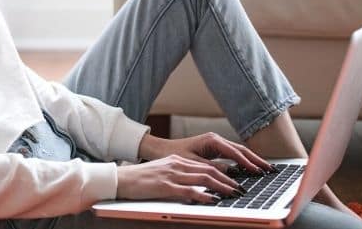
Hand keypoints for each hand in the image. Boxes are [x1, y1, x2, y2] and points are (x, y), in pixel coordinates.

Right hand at [116, 154, 243, 202]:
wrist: (121, 179)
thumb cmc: (140, 179)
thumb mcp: (163, 172)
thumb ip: (180, 176)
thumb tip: (197, 186)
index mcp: (177, 161)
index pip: (206, 166)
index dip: (223, 173)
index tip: (235, 181)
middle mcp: (177, 165)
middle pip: (209, 171)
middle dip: (228, 180)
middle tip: (240, 189)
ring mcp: (171, 175)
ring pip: (203, 178)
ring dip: (221, 187)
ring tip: (233, 194)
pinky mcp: (165, 186)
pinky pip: (188, 190)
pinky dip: (203, 194)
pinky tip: (212, 199)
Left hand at [138, 132, 275, 174]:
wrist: (162, 149)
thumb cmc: (175, 155)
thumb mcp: (193, 163)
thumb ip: (212, 168)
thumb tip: (231, 173)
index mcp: (212, 140)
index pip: (235, 153)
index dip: (248, 163)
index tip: (258, 172)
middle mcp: (216, 139)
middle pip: (241, 150)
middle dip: (256, 160)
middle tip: (270, 169)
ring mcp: (216, 143)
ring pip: (239, 152)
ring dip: (252, 160)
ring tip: (265, 169)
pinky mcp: (215, 148)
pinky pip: (233, 155)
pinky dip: (243, 161)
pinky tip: (251, 168)